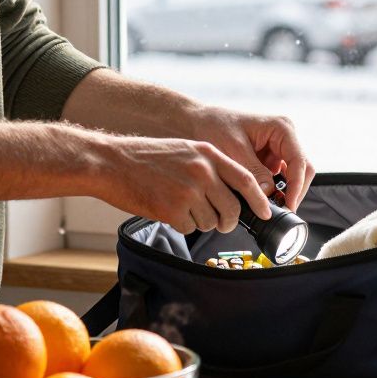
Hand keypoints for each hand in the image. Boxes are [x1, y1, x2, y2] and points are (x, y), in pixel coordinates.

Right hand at [90, 134, 270, 234]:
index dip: (259, 199)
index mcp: (208, 154)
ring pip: (211, 221)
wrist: (111, 162)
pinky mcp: (173, 210)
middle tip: (221, 222)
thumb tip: (233, 191)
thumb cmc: (146, 157)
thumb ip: (211, 165)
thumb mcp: (186, 149)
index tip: (265, 211)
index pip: (246, 180)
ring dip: (201, 222)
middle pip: (232, 208)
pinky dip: (182, 225)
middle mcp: (202, 172)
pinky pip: (190, 228)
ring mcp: (188, 191)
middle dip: (228, 221)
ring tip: (183, 208)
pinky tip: (168, 211)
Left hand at [189, 107, 314, 209]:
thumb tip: (270, 195)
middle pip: (302, 170)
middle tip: (281, 212)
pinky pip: (278, 179)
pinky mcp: (268, 160)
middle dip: (294, 192)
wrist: (195, 122)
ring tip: (269, 208)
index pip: (299, 161)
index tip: (288, 206)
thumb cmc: (212, 127)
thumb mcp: (233, 151)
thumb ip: (253, 173)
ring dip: (284, 193)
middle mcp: (284, 137)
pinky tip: (262, 201)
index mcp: (281, 128)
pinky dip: (272, 191)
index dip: (296, 186)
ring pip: (292, 177)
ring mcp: (277, 149)